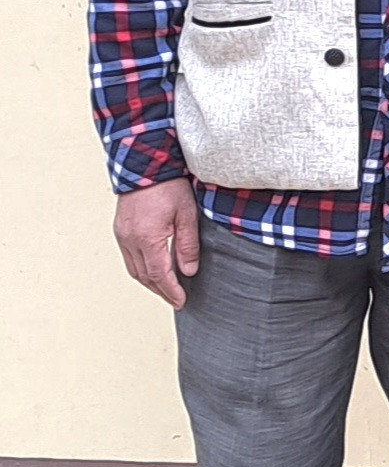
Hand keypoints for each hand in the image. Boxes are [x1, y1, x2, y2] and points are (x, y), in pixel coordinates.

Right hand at [114, 179, 200, 307]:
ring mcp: (122, 235)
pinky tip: (152, 269)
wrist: (146, 165)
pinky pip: (129, 258)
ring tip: (165, 289)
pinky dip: (141, 268)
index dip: (171, 291)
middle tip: (175, 299)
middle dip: (160, 290)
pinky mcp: (120, 230)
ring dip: (149, 282)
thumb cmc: (169, 185)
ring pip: (134, 269)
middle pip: (144, 276)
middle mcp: (130, 240)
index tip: (181, 301)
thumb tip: (188, 271)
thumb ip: (187, 244)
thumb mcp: (187, 214)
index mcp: (147, 238)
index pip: (159, 274)